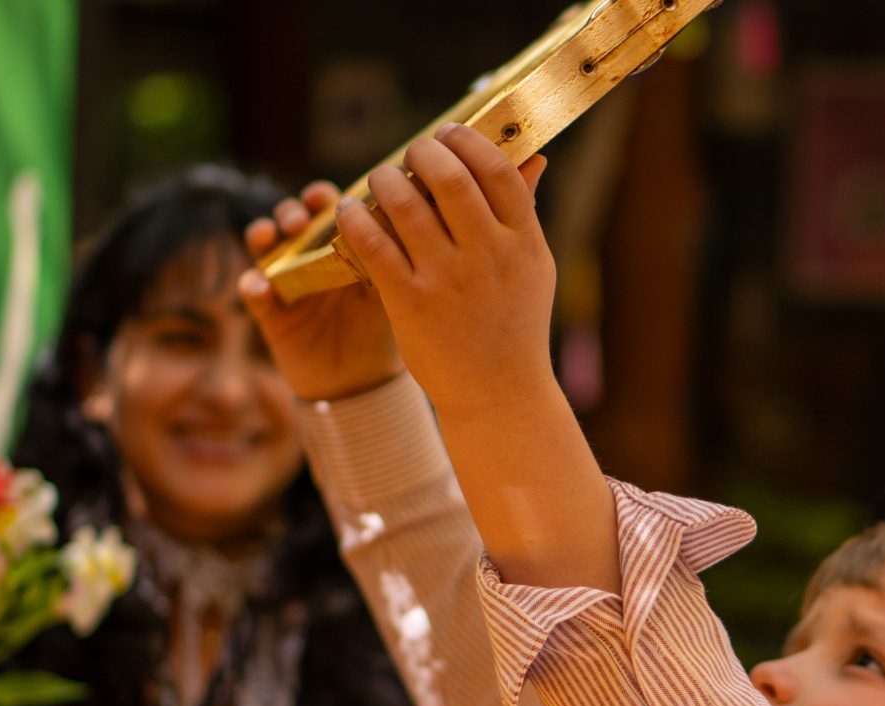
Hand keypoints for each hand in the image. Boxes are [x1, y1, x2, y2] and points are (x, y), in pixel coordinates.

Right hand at [239, 181, 404, 402]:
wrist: (361, 386)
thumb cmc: (379, 334)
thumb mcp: (388, 295)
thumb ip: (386, 262)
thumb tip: (396, 224)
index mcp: (341, 247)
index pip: (327, 210)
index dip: (322, 198)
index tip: (325, 196)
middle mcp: (310, 258)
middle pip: (292, 219)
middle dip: (291, 211)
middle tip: (300, 220)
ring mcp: (286, 281)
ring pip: (262, 245)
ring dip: (262, 234)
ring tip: (270, 236)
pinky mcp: (269, 311)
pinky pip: (251, 291)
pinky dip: (252, 285)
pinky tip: (262, 288)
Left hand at [329, 123, 551, 417]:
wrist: (498, 395)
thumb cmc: (515, 327)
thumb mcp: (534, 268)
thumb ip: (526, 211)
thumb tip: (533, 154)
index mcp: (523, 242)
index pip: (496, 169)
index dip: (467, 140)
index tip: (448, 133)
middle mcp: (488, 256)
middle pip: (449, 176)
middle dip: (422, 151)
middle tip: (411, 153)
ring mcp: (447, 279)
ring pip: (404, 203)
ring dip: (383, 179)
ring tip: (379, 179)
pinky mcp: (410, 303)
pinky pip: (373, 244)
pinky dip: (357, 218)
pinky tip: (350, 212)